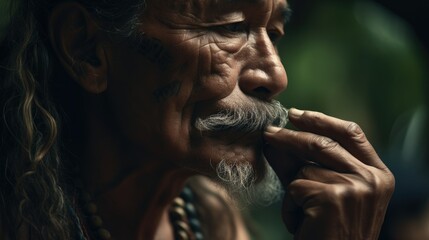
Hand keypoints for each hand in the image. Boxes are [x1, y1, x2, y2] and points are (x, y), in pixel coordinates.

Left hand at [263, 108, 394, 239]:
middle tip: (268, 133)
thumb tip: (274, 137)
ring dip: (293, 190)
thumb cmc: (327, 229)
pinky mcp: (334, 198)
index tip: (296, 114)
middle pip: (323, 143)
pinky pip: (296, 186)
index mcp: (378, 174)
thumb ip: (299, 163)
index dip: (322, 120)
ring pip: (305, 168)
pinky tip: (302, 224)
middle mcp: (373, 179)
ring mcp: (356, 187)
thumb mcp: (319, 191)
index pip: (351, 133)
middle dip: (290, 137)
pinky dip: (290, 206)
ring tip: (303, 214)